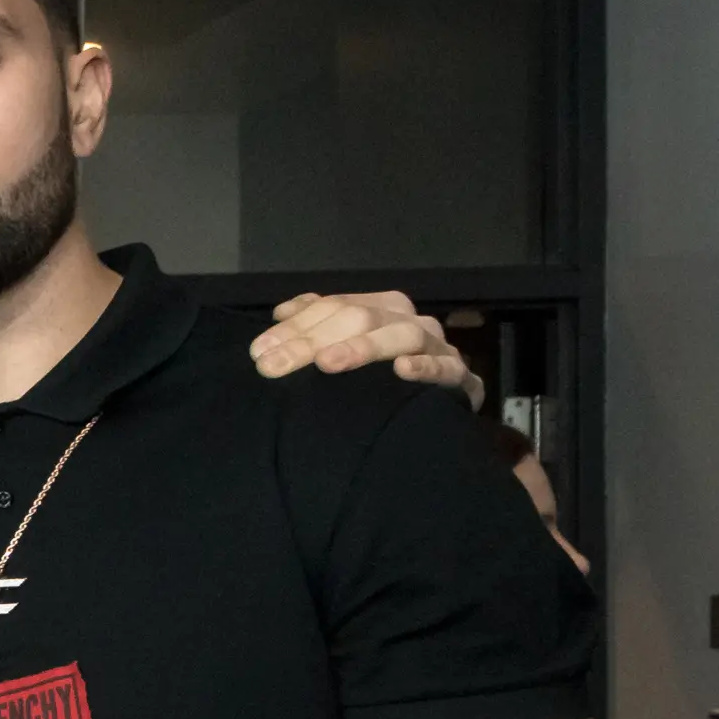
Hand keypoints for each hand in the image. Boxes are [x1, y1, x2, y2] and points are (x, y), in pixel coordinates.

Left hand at [250, 288, 472, 391]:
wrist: (433, 410)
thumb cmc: (380, 378)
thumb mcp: (344, 347)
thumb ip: (315, 324)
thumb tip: (281, 312)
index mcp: (382, 308)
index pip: (335, 307)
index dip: (295, 327)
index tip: (259, 352)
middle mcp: (409, 321)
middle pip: (360, 318)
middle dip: (312, 341)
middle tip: (273, 366)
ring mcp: (437, 347)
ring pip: (402, 335)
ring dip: (363, 347)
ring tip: (327, 362)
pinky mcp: (459, 378)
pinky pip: (447, 369)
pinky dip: (425, 367)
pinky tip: (401, 371)